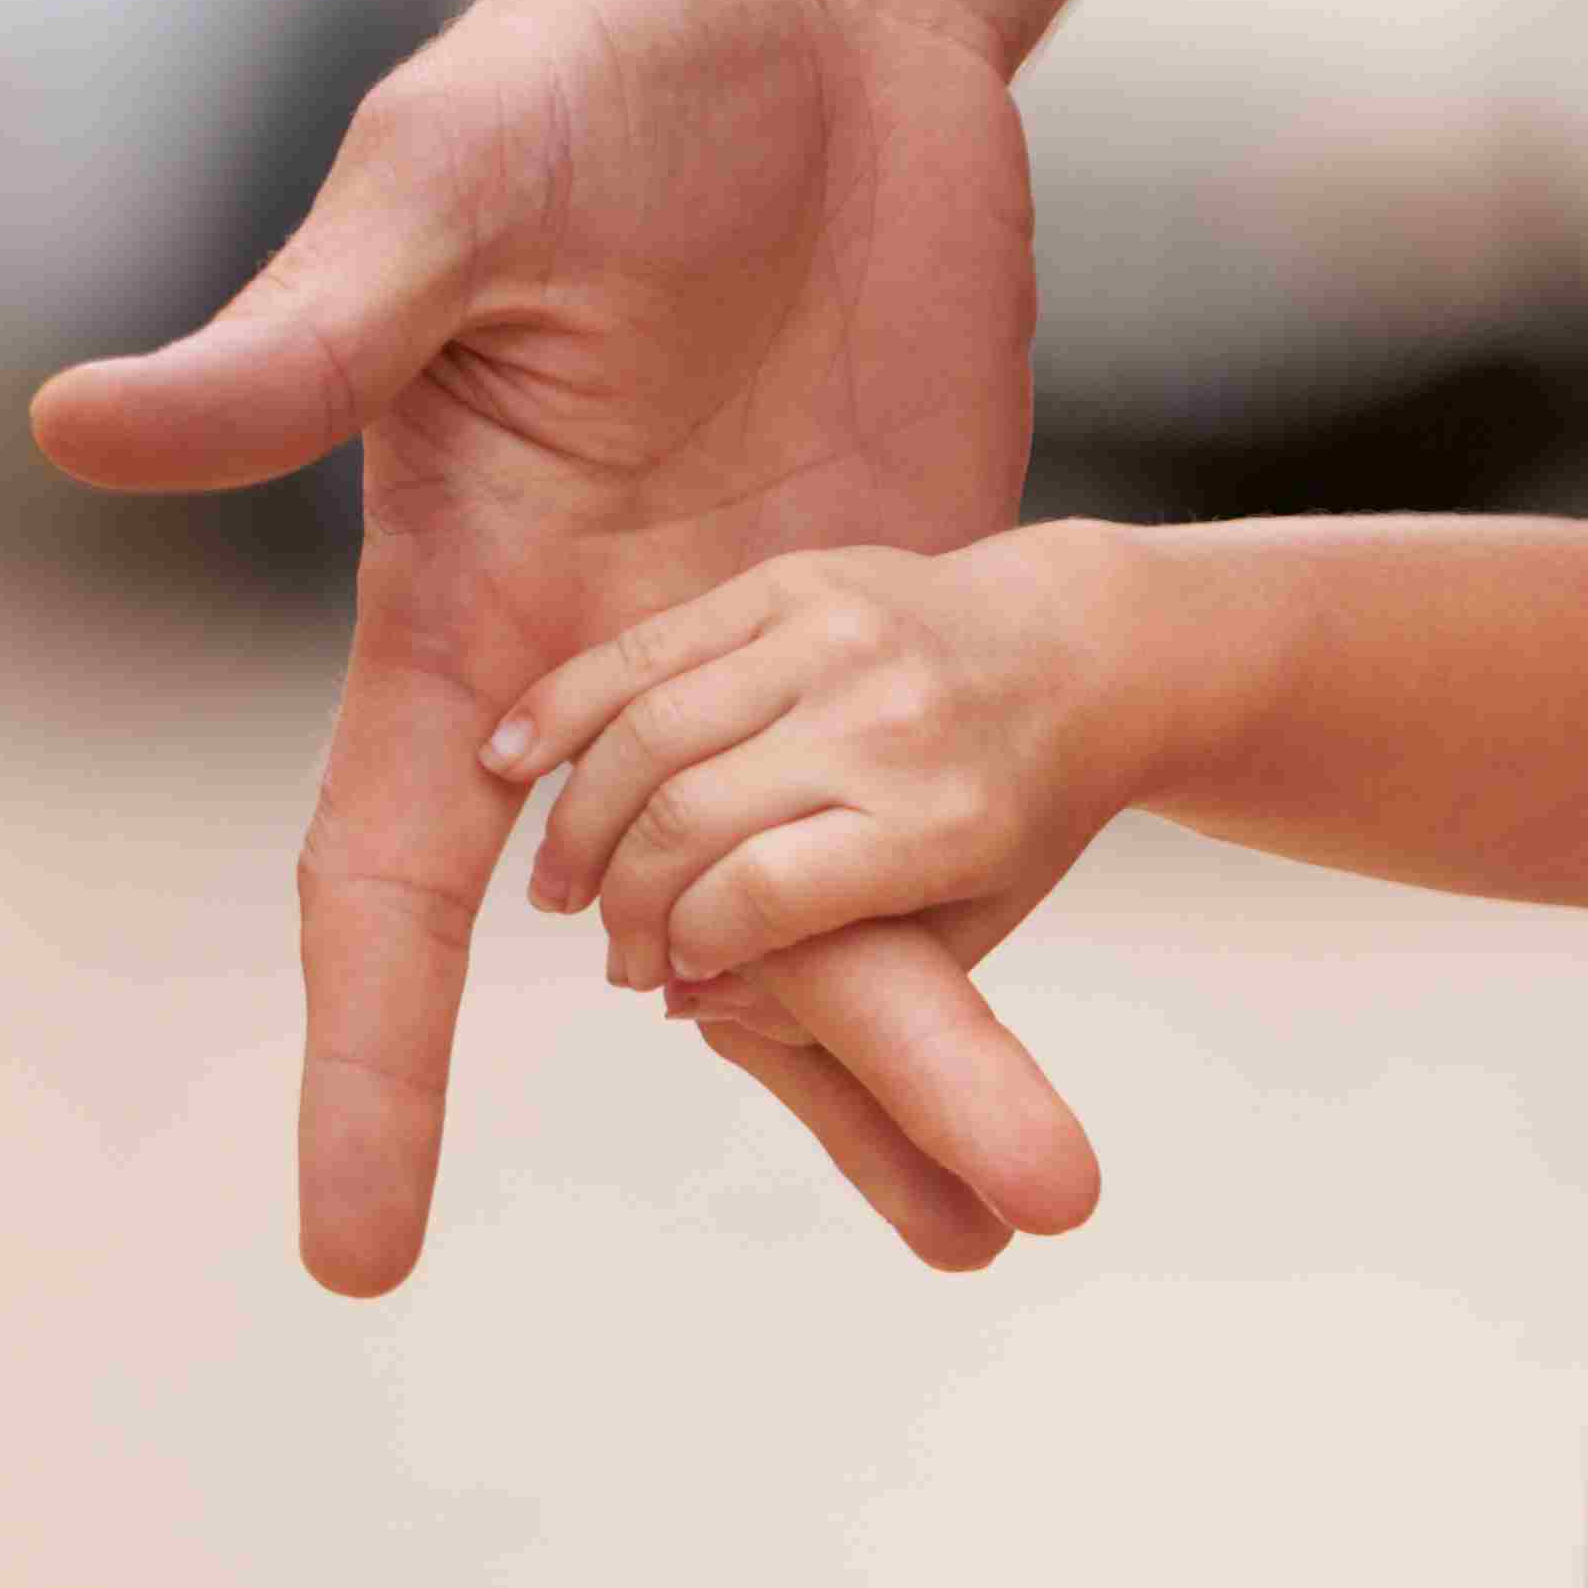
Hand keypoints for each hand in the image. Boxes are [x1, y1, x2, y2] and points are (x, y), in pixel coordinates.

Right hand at [28, 0, 1099, 1287]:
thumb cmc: (584, 63)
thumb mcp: (445, 186)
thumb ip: (303, 333)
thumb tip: (80, 428)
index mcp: (470, 611)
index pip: (393, 888)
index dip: (378, 1061)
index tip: (362, 1257)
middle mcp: (614, 673)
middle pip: (700, 937)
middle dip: (820, 1085)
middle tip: (960, 1237)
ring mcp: (775, 654)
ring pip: (843, 897)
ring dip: (937, 1042)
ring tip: (1034, 1201)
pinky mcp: (907, 597)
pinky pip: (947, 796)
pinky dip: (1001, 910)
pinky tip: (1059, 1040)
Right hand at [493, 533, 1149, 995]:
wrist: (1078, 652)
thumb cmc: (1017, 811)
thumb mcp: (970, 923)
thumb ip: (843, 984)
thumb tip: (687, 1005)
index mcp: (944, 819)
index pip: (761, 895)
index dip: (688, 945)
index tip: (668, 974)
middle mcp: (887, 720)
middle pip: (688, 820)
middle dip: (625, 904)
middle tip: (615, 950)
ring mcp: (834, 638)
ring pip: (647, 734)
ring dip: (577, 822)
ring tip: (560, 886)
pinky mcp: (789, 582)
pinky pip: (644, 647)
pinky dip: (561, 707)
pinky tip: (509, 763)